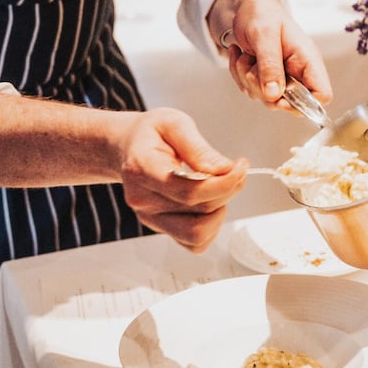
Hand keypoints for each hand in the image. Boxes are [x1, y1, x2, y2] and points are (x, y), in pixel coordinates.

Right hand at [114, 108, 246, 249]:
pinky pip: (194, 243)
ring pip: (198, 234)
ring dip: (219, 211)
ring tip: (220, 187)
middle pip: (199, 210)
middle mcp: (143, 200)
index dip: (222, 184)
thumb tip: (223, 170)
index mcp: (142, 169)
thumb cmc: (150, 134)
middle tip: (235, 170)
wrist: (127, 147)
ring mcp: (150, 217)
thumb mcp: (174, 124)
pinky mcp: (160, 228)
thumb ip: (198, 148)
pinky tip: (210, 203)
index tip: (240, 167)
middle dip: (227, 190)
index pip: (188, 191)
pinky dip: (211, 227)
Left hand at [214, 0, 332, 107]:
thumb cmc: (261, 13)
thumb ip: (270, 65)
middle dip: (263, 89)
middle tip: (252, 66)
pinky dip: (240, 76)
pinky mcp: (266, 79)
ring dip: (248, 79)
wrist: (246, 7)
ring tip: (245, 56)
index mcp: (307, 60)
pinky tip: (241, 57)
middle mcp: (297, 72)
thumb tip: (274, 95)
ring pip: (267, 98)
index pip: (322, 94)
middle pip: (289, 103)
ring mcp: (282, 77)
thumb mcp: (264, 35)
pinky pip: (252, 91)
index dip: (305, 103)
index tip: (280, 96)